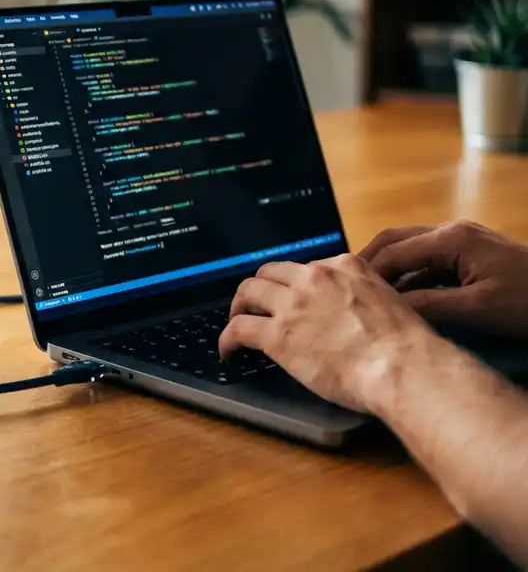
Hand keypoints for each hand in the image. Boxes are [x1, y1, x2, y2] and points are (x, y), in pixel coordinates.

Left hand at [218, 254, 437, 413]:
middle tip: (256, 304)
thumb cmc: (406, 346)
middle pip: (271, 272)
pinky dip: (227, 338)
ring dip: (239, 306)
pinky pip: (239, 328)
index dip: (295, 284)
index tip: (292, 297)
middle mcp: (314, 278)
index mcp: (344, 267)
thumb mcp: (389, 301)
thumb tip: (354, 311)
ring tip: (237, 320)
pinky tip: (228, 350)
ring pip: (249, 291)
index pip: (307, 268)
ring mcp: (293, 305)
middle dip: (261, 287)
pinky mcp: (277, 335)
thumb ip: (364, 296)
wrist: (402, 367)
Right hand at [360, 221, 527, 336]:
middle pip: (394, 240)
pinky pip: (427, 261)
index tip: (345, 293)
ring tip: (364, 294)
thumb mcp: (478, 308)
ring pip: (409, 249)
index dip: (366, 273)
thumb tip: (388, 310)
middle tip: (344, 286)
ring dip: (387, 269)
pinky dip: (408, 276)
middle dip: (368, 262)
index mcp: (451, 239)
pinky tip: (398, 298)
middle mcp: (452, 232)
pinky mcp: (468, 255)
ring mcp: (461, 241)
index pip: (393, 251)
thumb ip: (429, 305)